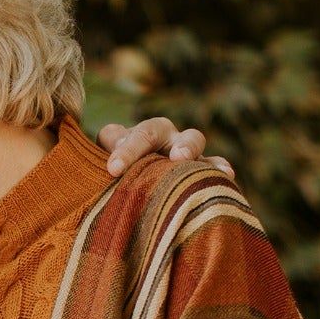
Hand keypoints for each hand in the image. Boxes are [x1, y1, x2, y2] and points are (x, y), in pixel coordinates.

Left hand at [98, 117, 234, 178]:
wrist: (137, 187)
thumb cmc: (116, 182)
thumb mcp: (102, 173)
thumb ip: (96, 168)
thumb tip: (93, 176)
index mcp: (128, 135)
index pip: (120, 135)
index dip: (121, 151)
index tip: (113, 170)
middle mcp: (157, 136)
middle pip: (152, 131)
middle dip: (149, 144)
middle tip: (163, 157)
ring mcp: (181, 149)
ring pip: (189, 138)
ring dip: (187, 146)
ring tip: (184, 158)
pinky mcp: (200, 167)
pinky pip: (212, 163)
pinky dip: (218, 167)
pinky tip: (226, 175)